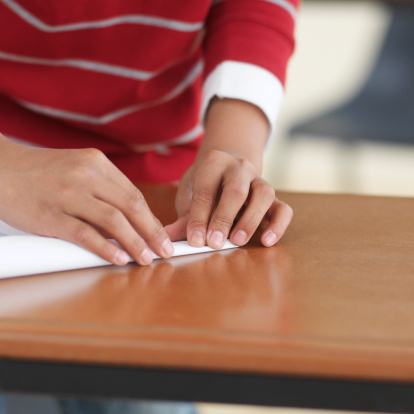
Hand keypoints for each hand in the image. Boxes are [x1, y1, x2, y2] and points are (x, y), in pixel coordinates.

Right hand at [0, 136, 173, 264]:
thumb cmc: (41, 173)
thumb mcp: (76, 170)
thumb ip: (102, 191)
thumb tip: (128, 222)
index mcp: (96, 163)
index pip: (134, 194)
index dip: (151, 219)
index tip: (160, 236)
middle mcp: (85, 175)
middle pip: (131, 206)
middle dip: (152, 232)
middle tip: (164, 251)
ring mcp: (67, 194)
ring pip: (113, 221)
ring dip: (135, 243)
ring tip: (146, 259)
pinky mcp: (50, 215)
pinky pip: (85, 234)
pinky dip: (105, 248)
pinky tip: (119, 259)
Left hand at [165, 149, 292, 247]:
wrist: (228, 167)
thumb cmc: (205, 185)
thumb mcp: (190, 194)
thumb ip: (183, 217)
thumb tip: (166, 239)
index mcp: (213, 163)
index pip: (206, 190)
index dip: (199, 216)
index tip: (194, 240)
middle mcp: (239, 167)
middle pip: (235, 190)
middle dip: (224, 218)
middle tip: (214, 243)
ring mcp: (259, 180)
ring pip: (263, 194)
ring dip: (250, 220)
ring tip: (237, 241)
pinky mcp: (273, 197)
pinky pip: (283, 208)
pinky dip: (278, 225)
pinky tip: (266, 241)